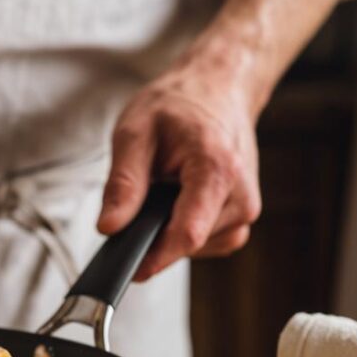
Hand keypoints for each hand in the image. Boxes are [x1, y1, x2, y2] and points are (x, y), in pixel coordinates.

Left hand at [97, 70, 261, 281]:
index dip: (154, 258)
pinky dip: (185, 226)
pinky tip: (178, 199)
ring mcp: (246, 207)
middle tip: (141, 197)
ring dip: (171, 228)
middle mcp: (240, 194)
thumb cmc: (179, 103)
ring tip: (163, 189)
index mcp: (217, 169)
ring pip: (198, 246)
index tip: (129, 268)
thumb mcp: (135, 132)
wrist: (218, 88)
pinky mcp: (241, 215)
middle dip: (157, 233)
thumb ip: (123, 183)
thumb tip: (110, 227)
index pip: (188, 234)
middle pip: (190, 244)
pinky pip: (207, 241)